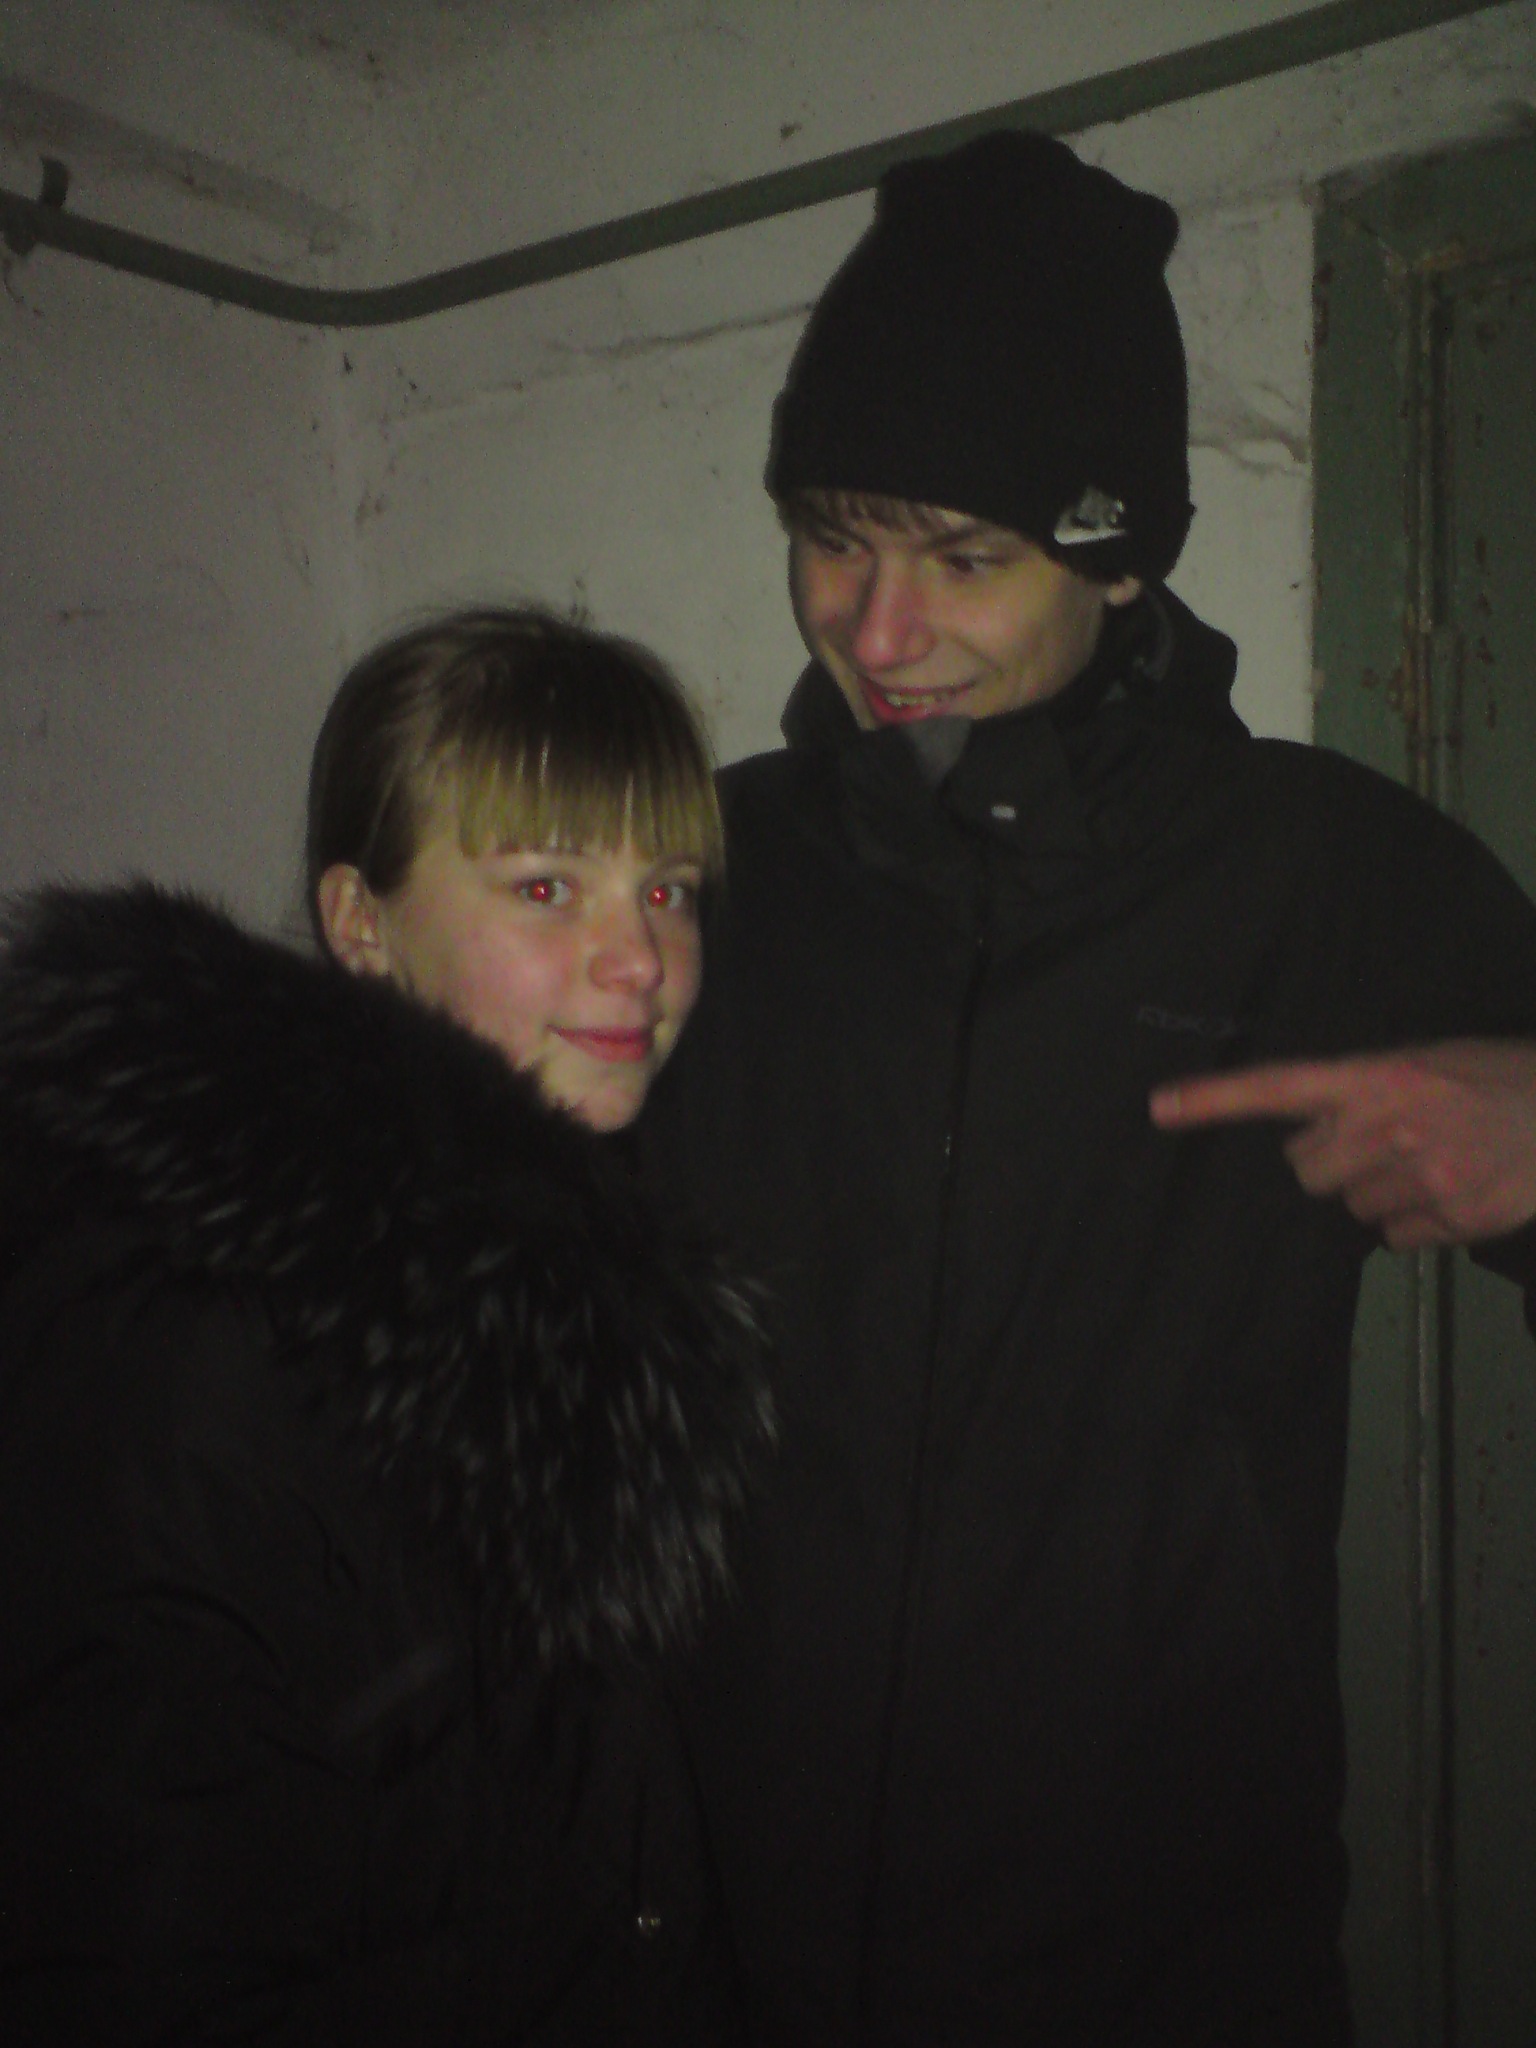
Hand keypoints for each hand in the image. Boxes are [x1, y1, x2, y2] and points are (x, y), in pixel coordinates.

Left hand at [1149, 1040, 1535, 1249]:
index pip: (1279, 1085)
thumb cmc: (1505, 1078)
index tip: (1160, 1107)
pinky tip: (1451, 1190)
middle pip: (1305, 1168)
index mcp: (1379, 1076)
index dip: (1215, 1097)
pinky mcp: (1451, 1218)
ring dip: (1376, 1190)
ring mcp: (1420, 1177)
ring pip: (1350, 1205)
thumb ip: (1367, 1092)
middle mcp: (1389, 1126)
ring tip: (1430, 1161)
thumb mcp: (1431, 1062)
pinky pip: (1395, 1235)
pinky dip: (1415, 1221)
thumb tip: (1314, 1134)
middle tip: (1377, 1143)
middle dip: (1330, 1159)